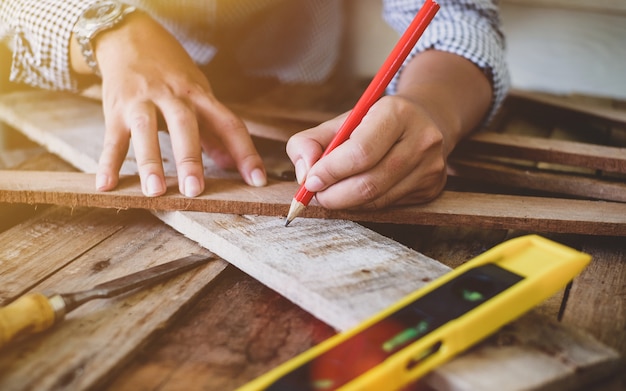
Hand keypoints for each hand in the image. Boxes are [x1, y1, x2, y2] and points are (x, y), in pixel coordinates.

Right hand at [74, 12, 266, 196]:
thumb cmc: (171, 73)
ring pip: (145, 131)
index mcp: (199, 95)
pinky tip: (105, 185)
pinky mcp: (114, 109)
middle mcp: (172, 96)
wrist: (129, 38)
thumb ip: (213, 131)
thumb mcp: (198, 94)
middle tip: (195, 191)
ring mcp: (141, 102)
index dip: (245, 152)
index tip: (258, 180)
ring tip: (155, 191)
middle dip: (190, 158)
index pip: (229, 124)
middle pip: (184, 125)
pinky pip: (112, 138)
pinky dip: (107, 162)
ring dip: (150, 162)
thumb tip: (232, 164)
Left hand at [286, 50, 491, 210]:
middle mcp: (421, 139)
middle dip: (334, 195)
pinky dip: (364, 205)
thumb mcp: (340, 122)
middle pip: (369, 183)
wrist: (425, 120)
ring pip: (378, 200)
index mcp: (396, 113)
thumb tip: (304, 174)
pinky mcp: (432, 188)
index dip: (330, 171)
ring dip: (346, 202)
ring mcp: (430, 167)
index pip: (360, 152)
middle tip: (316, 195)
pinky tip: (357, 192)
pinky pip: (389, 206)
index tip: (310, 180)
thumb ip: (309, 142)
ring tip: (332, 193)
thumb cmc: (373, 123)